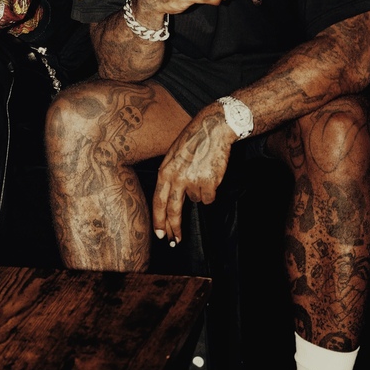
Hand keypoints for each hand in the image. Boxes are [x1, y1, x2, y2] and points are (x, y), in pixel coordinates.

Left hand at [152, 106, 233, 244]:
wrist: (212, 129)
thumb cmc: (192, 141)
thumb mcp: (173, 156)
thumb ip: (169, 176)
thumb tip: (168, 199)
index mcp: (165, 171)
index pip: (158, 201)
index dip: (159, 220)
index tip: (160, 234)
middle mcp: (176, 178)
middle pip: (173, 210)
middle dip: (174, 228)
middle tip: (175, 240)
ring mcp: (193, 181)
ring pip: (196, 200)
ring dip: (200, 192)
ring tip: (202, 173)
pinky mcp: (209, 183)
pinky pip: (209, 197)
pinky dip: (211, 190)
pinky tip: (211, 174)